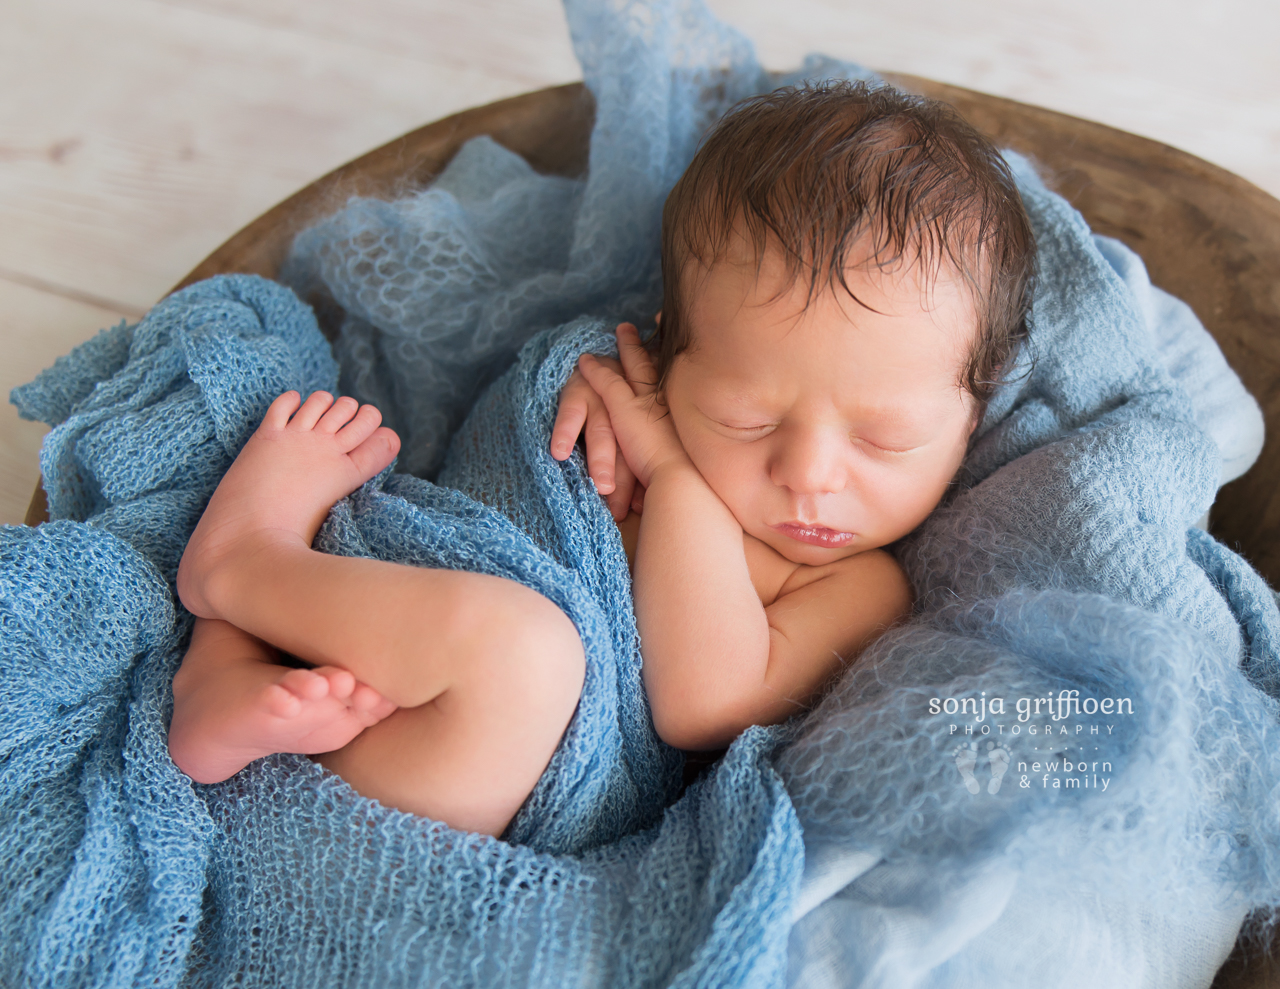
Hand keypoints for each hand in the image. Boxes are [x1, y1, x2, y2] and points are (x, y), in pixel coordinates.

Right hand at [550, 356, 645, 519]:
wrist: (596, 360)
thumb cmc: (613, 409)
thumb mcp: (627, 433)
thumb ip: (632, 467)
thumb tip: (638, 508)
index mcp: (641, 423)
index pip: (643, 459)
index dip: (640, 486)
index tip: (638, 511)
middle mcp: (625, 409)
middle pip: (628, 449)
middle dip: (626, 479)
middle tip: (622, 509)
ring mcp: (602, 398)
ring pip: (603, 432)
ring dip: (602, 461)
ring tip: (601, 487)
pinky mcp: (577, 389)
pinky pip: (571, 412)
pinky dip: (566, 432)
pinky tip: (559, 453)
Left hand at [576, 323, 691, 488]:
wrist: (682, 481)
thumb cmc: (690, 482)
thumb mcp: (691, 463)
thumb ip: (682, 456)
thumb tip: (686, 466)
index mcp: (682, 415)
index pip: (677, 384)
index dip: (675, 365)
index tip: (674, 349)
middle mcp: (668, 401)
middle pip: (661, 366)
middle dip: (658, 344)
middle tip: (657, 318)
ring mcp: (646, 401)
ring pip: (634, 366)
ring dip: (628, 346)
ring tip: (623, 328)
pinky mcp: (624, 409)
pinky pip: (606, 382)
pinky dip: (596, 370)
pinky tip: (584, 360)